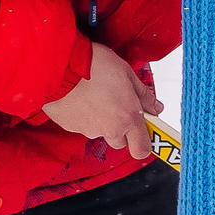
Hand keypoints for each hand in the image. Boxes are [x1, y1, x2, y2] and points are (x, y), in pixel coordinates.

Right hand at [40, 42, 161, 157]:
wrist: (59, 64)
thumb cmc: (93, 64)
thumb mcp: (126, 72)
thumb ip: (143, 95)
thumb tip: (155, 107)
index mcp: (128, 117)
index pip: (142, 149)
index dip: (143, 143)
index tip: (143, 131)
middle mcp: (109, 129)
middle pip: (120, 142)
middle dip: (121, 128)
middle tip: (117, 105)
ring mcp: (88, 130)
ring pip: (99, 132)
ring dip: (100, 120)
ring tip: (95, 95)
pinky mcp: (70, 126)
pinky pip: (81, 126)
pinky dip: (82, 115)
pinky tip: (80, 97)